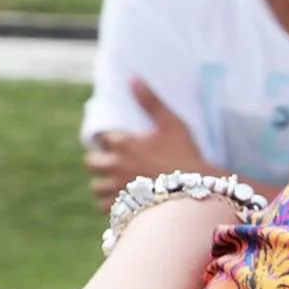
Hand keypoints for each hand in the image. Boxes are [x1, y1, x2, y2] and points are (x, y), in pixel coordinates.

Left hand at [85, 80, 210, 209]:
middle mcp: (115, 166)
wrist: (197, 188)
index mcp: (123, 143)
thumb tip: (132, 78)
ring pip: (95, 188)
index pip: (101, 138)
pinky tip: (125, 202)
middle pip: (90, 163)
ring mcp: (118, 189)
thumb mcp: (171, 124)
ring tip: (118, 185)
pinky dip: (113, 206)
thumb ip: (150, 102)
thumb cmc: (185, 154)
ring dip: (103, 186)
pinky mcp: (125, 208)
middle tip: (114, 164)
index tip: (118, 144)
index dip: (108, 141)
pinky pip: (106, 209)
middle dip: (99, 162)